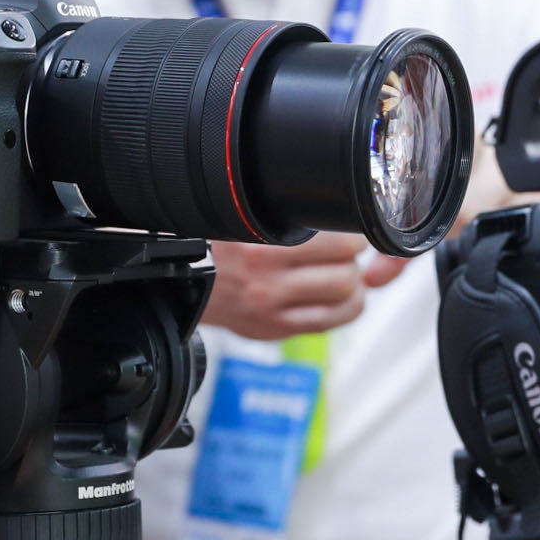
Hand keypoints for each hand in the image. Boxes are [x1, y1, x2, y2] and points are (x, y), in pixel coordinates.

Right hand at [202, 233, 406, 340]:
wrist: (185, 283)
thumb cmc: (221, 247)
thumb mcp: (245, 219)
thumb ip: (288, 217)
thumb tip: (340, 212)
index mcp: (262, 242)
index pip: (336, 239)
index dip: (352, 233)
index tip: (348, 229)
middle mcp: (267, 276)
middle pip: (346, 270)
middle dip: (353, 259)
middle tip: (345, 252)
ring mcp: (273, 306)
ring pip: (345, 295)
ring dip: (352, 283)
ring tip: (342, 273)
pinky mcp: (276, 328)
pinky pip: (330, 321)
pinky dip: (345, 308)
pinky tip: (338, 297)